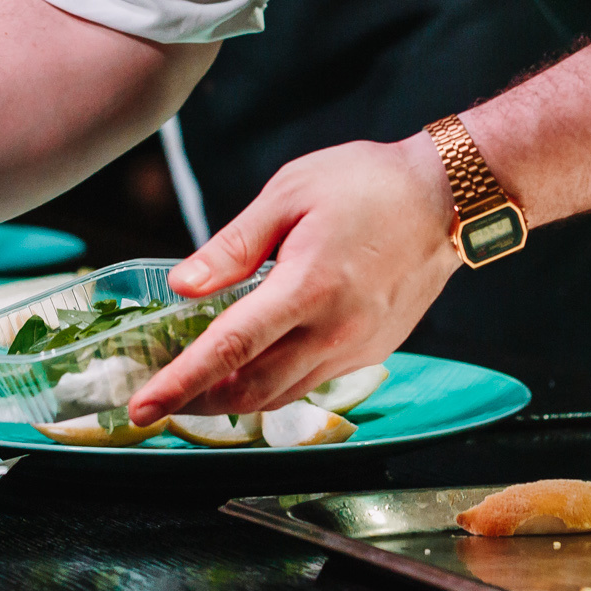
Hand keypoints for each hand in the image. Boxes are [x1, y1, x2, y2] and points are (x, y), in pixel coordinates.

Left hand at [128, 134, 462, 422]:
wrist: (448, 197)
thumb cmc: (366, 183)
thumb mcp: (289, 194)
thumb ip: (232, 246)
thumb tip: (181, 286)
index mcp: (307, 286)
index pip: (229, 348)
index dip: (180, 382)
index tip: (143, 408)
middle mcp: (334, 330)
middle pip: (252, 389)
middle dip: (198, 403)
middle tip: (160, 401)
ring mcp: (358, 347)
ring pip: (283, 394)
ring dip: (235, 400)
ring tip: (197, 388)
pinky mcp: (374, 351)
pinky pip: (313, 382)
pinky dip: (275, 384)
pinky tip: (254, 366)